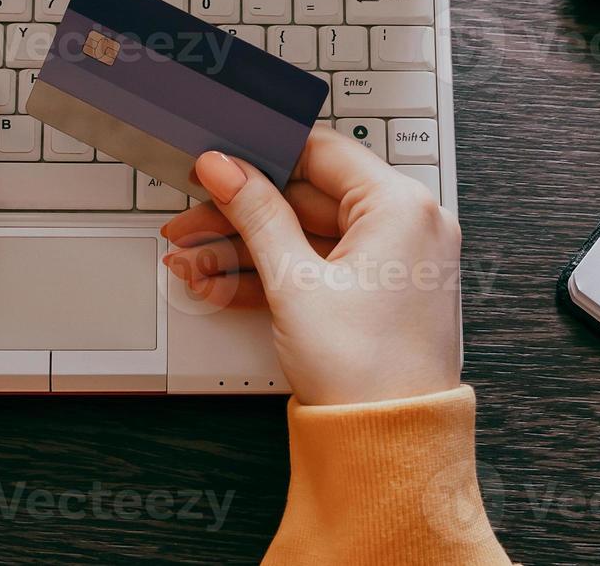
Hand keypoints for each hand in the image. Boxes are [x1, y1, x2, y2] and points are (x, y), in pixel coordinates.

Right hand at [161, 129, 461, 405]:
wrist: (389, 447)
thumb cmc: (366, 373)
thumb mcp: (294, 282)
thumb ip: (256, 214)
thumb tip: (226, 169)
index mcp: (401, 206)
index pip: (321, 153)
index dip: (261, 158)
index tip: (218, 166)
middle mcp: (408, 225)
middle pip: (308, 199)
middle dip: (241, 218)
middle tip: (191, 225)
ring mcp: (395, 262)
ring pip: (307, 237)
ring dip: (246, 251)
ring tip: (193, 263)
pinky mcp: (380, 293)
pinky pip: (320, 267)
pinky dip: (275, 275)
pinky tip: (221, 284)